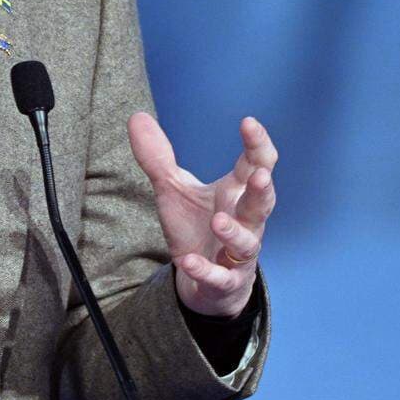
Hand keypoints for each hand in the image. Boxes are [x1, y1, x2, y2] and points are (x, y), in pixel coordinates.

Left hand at [127, 113, 276, 318]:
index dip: (257, 145)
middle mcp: (245, 221)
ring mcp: (238, 254)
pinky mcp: (225, 282)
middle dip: (262, 190)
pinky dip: (205, 270)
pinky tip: (189, 261)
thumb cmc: (196, 227)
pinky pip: (220, 277)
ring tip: (217, 221)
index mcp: (236, 193)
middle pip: (262, 204)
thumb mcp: (173, 190)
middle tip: (260, 175)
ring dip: (235, 232)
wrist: (203, 281)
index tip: (248, 122)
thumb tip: (138, 117)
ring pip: (247, 243)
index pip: (256, 165)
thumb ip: (158, 158)